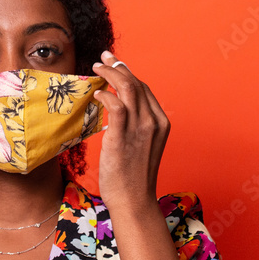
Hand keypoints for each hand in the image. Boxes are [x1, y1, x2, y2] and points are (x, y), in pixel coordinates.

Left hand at [91, 51, 170, 209]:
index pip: (144, 89)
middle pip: (137, 84)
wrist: (133, 201)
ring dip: (111, 74)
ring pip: (128, 89)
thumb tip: (115, 109)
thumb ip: (133, 126)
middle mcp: (154, 122)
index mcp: (161, 123)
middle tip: (103, 58)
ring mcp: (140, 129)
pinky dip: (106, 94)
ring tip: (96, 68)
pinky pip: (116, 105)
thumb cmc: (132, 176)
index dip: (128, 73)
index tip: (114, 63)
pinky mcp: (123, 137)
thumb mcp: (139, 146)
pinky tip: (96, 93)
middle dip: (119, 67)